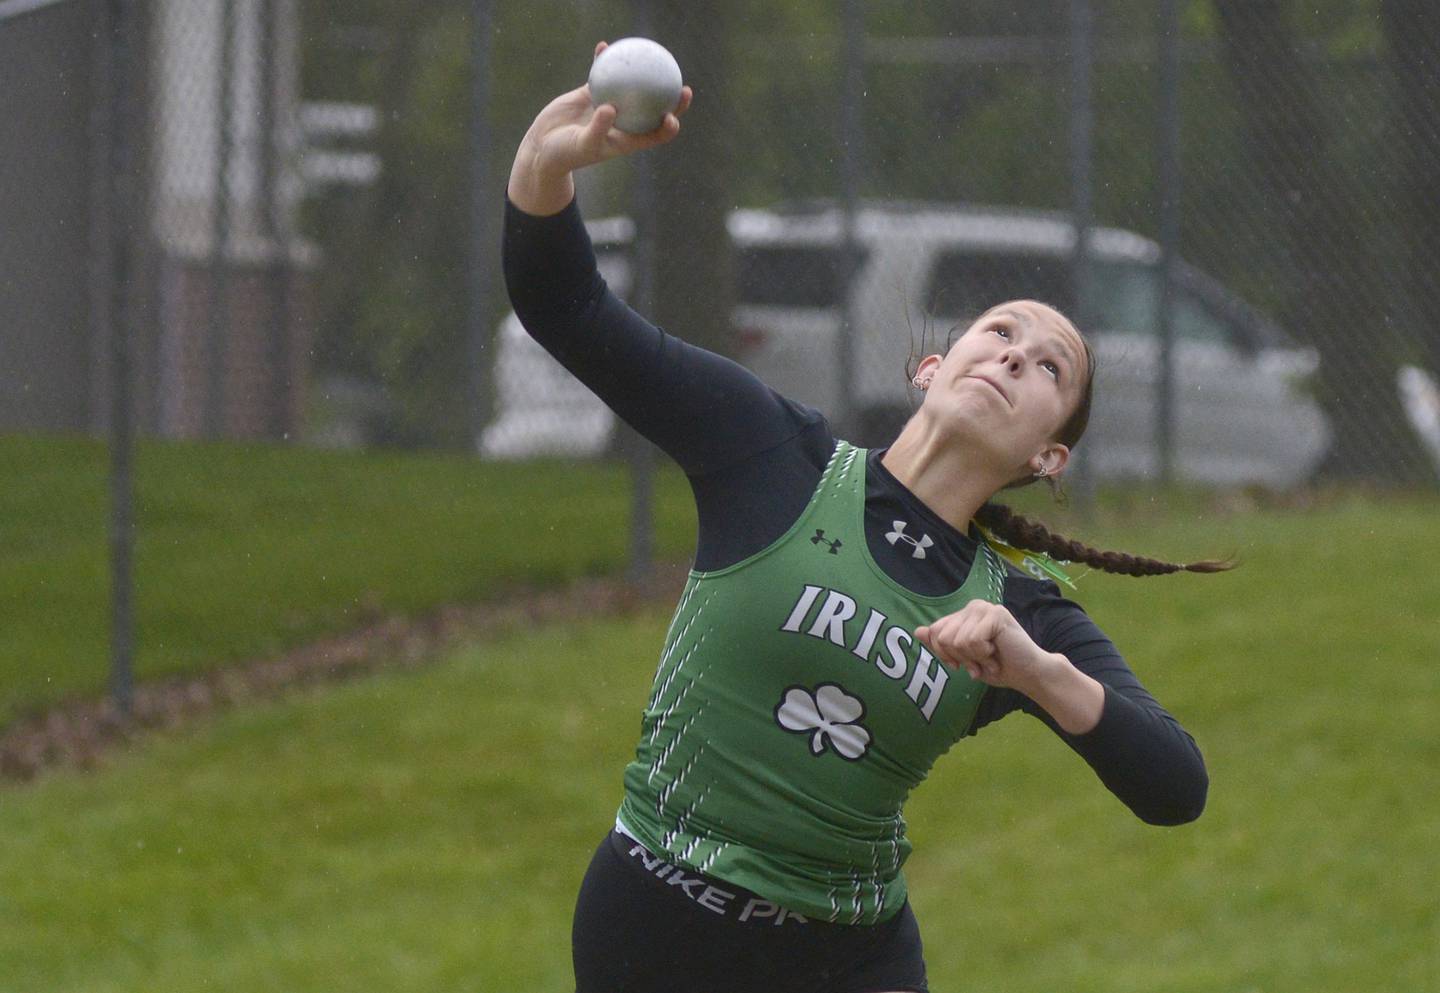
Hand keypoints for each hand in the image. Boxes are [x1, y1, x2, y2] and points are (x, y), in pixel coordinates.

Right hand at [508, 41, 693, 214]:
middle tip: (683, 86)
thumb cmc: (565, 154)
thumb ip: (597, 129)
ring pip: (631, 87)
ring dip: (643, 73)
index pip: (655, 134)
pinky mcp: (591, 94)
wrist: (543, 146)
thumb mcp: (582, 145)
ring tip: (651, 55)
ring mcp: (609, 105)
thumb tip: (611, 108)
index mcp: (626, 140)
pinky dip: (603, 62)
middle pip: (653, 108)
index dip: (669, 126)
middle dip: (671, 99)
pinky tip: (604, 46)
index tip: (672, 116)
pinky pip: (602, 75)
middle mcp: (623, 122)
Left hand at [915, 601, 1055, 692]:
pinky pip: (972, 640)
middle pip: (943, 636)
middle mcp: (972, 607)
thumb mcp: (963, 658)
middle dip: (961, 657)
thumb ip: (941, 644)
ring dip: (974, 658)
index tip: (964, 664)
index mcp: (963, 615)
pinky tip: (997, 652)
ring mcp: (984, 608)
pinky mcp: (996, 614)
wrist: (1027, 674)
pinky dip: (983, 654)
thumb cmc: (997, 667)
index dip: (946, 655)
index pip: (935, 632)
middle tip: (981, 661)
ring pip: (957, 640)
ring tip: (990, 657)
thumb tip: (918, 631)